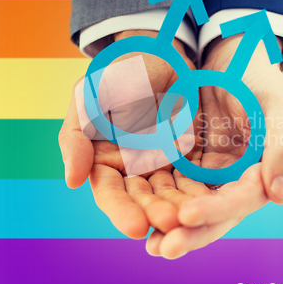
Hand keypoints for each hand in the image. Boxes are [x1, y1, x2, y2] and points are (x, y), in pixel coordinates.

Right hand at [58, 30, 205, 238]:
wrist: (154, 56)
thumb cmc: (114, 77)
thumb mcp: (87, 102)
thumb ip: (76, 140)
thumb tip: (72, 180)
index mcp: (105, 162)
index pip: (110, 193)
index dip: (121, 211)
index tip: (136, 227)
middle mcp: (133, 170)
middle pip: (143, 199)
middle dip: (155, 213)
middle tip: (170, 223)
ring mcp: (162, 164)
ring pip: (170, 193)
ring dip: (180, 207)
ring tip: (191, 218)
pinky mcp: (188, 154)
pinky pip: (194, 176)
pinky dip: (200, 190)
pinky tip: (210, 202)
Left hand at [146, 35, 282, 257]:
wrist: (232, 59)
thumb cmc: (259, 77)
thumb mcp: (275, 102)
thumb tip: (280, 195)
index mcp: (270, 168)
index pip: (246, 196)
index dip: (218, 208)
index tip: (187, 216)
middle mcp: (244, 177)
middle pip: (219, 211)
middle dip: (193, 232)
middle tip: (163, 248)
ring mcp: (219, 172)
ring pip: (196, 204)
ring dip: (174, 224)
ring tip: (149, 243)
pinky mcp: (195, 163)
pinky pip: (178, 186)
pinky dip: (163, 201)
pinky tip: (142, 214)